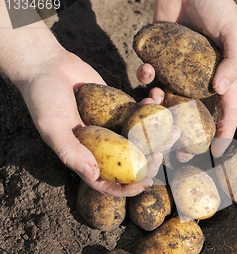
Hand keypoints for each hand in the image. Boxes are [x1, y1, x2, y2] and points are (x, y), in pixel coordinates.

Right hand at [18, 50, 177, 195]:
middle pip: (130, 162)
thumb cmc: (43, 98)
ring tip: (176, 129)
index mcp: (85, 158)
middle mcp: (101, 146)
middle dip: (149, 162)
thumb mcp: (52, 127)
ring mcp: (112, 128)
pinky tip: (157, 99)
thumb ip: (71, 151)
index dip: (126, 188)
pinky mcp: (119, 108)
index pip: (108, 182)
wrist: (47, 65)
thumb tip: (93, 175)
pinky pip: (139, 114)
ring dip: (160, 135)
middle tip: (161, 154)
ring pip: (140, 139)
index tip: (144, 184)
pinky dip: (150, 108)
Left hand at [137, 0, 236, 159]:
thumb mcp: (235, 30)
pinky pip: (150, 76)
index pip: (227, 109)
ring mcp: (178, 69)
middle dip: (187, 135)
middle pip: (196, 113)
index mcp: (223, 74)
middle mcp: (200, 77)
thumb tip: (221, 88)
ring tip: (152, 109)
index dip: (225, 131)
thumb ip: (235, 60)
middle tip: (178, 153)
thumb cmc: (216, 2)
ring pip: (169, 100)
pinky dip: (144, 78)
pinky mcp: (159, 57)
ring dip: (159, 109)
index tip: (218, 152)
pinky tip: (145, 71)